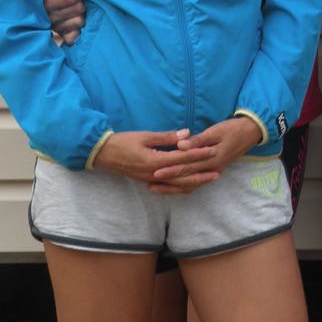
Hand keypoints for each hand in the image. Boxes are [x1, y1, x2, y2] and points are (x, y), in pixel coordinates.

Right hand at [44, 0, 85, 44]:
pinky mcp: (58, 35)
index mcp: (43, 1)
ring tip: (72, 8)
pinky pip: (72, 36)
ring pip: (79, 21)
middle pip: (78, 9)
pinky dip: (75, 30)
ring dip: (79, 13)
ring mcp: (51, 27)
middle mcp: (45, 17)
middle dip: (79, 1)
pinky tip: (71, 20)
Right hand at [92, 129, 218, 193]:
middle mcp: (154, 174)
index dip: (199, 154)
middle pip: (182, 176)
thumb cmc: (123, 142)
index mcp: (155, 161)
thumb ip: (167, 137)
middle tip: (218, 172)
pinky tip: (190, 186)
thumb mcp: (145, 136)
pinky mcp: (147, 180)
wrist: (102, 154)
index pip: (182, 158)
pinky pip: (168, 187)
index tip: (213, 150)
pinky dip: (180, 187)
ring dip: (193, 182)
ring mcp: (150, 179)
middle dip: (201, 174)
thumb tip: (187, 134)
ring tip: (208, 179)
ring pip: (176, 184)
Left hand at [148, 117, 263, 192]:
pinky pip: (197, 182)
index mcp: (212, 159)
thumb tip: (181, 145)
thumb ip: (198, 140)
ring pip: (191, 184)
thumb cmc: (233, 129)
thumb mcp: (216, 131)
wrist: (251, 132)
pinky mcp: (214, 169)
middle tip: (150, 182)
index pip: (187, 166)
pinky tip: (174, 185)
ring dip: (174, 186)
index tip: (155, 172)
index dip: (171, 170)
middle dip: (168, 181)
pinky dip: (184, 185)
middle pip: (186, 178)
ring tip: (157, 187)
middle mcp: (212, 168)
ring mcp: (214, 170)